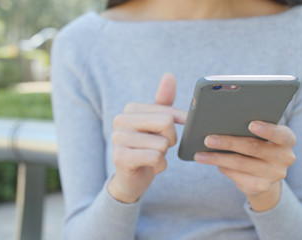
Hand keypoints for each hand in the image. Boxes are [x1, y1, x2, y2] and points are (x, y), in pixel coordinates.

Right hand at [108, 73, 186, 202]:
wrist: (132, 179)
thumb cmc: (147, 148)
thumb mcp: (157, 124)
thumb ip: (164, 102)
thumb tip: (169, 75)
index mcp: (131, 108)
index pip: (167, 111)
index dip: (181, 123)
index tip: (183, 129)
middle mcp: (121, 120)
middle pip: (166, 123)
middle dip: (171, 140)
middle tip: (162, 147)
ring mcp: (118, 138)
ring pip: (162, 144)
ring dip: (164, 155)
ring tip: (152, 157)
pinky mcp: (119, 157)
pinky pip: (155, 157)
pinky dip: (160, 166)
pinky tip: (151, 167)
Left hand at [194, 121, 295, 211]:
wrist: (265, 173)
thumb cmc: (256, 143)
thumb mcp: (258, 134)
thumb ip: (243, 125)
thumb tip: (210, 119)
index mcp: (286, 139)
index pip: (281, 134)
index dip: (267, 130)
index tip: (251, 124)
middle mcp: (285, 157)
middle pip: (253, 148)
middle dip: (228, 142)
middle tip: (208, 139)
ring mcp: (274, 174)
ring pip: (241, 164)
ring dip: (217, 158)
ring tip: (200, 155)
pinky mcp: (261, 186)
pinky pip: (238, 176)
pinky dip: (222, 168)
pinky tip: (210, 162)